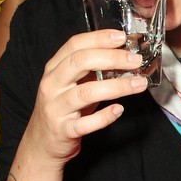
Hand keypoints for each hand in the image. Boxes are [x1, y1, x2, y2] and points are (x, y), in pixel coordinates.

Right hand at [22, 29, 148, 170]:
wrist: (41, 144)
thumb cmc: (61, 109)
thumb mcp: (69, 84)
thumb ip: (90, 70)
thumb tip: (124, 57)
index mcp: (54, 69)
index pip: (74, 45)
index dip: (99, 38)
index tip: (121, 37)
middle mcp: (52, 85)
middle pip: (80, 63)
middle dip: (112, 58)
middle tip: (135, 60)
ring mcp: (56, 108)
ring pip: (87, 92)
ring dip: (117, 86)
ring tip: (139, 84)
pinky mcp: (64, 130)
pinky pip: (87, 123)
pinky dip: (105, 116)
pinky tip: (119, 110)